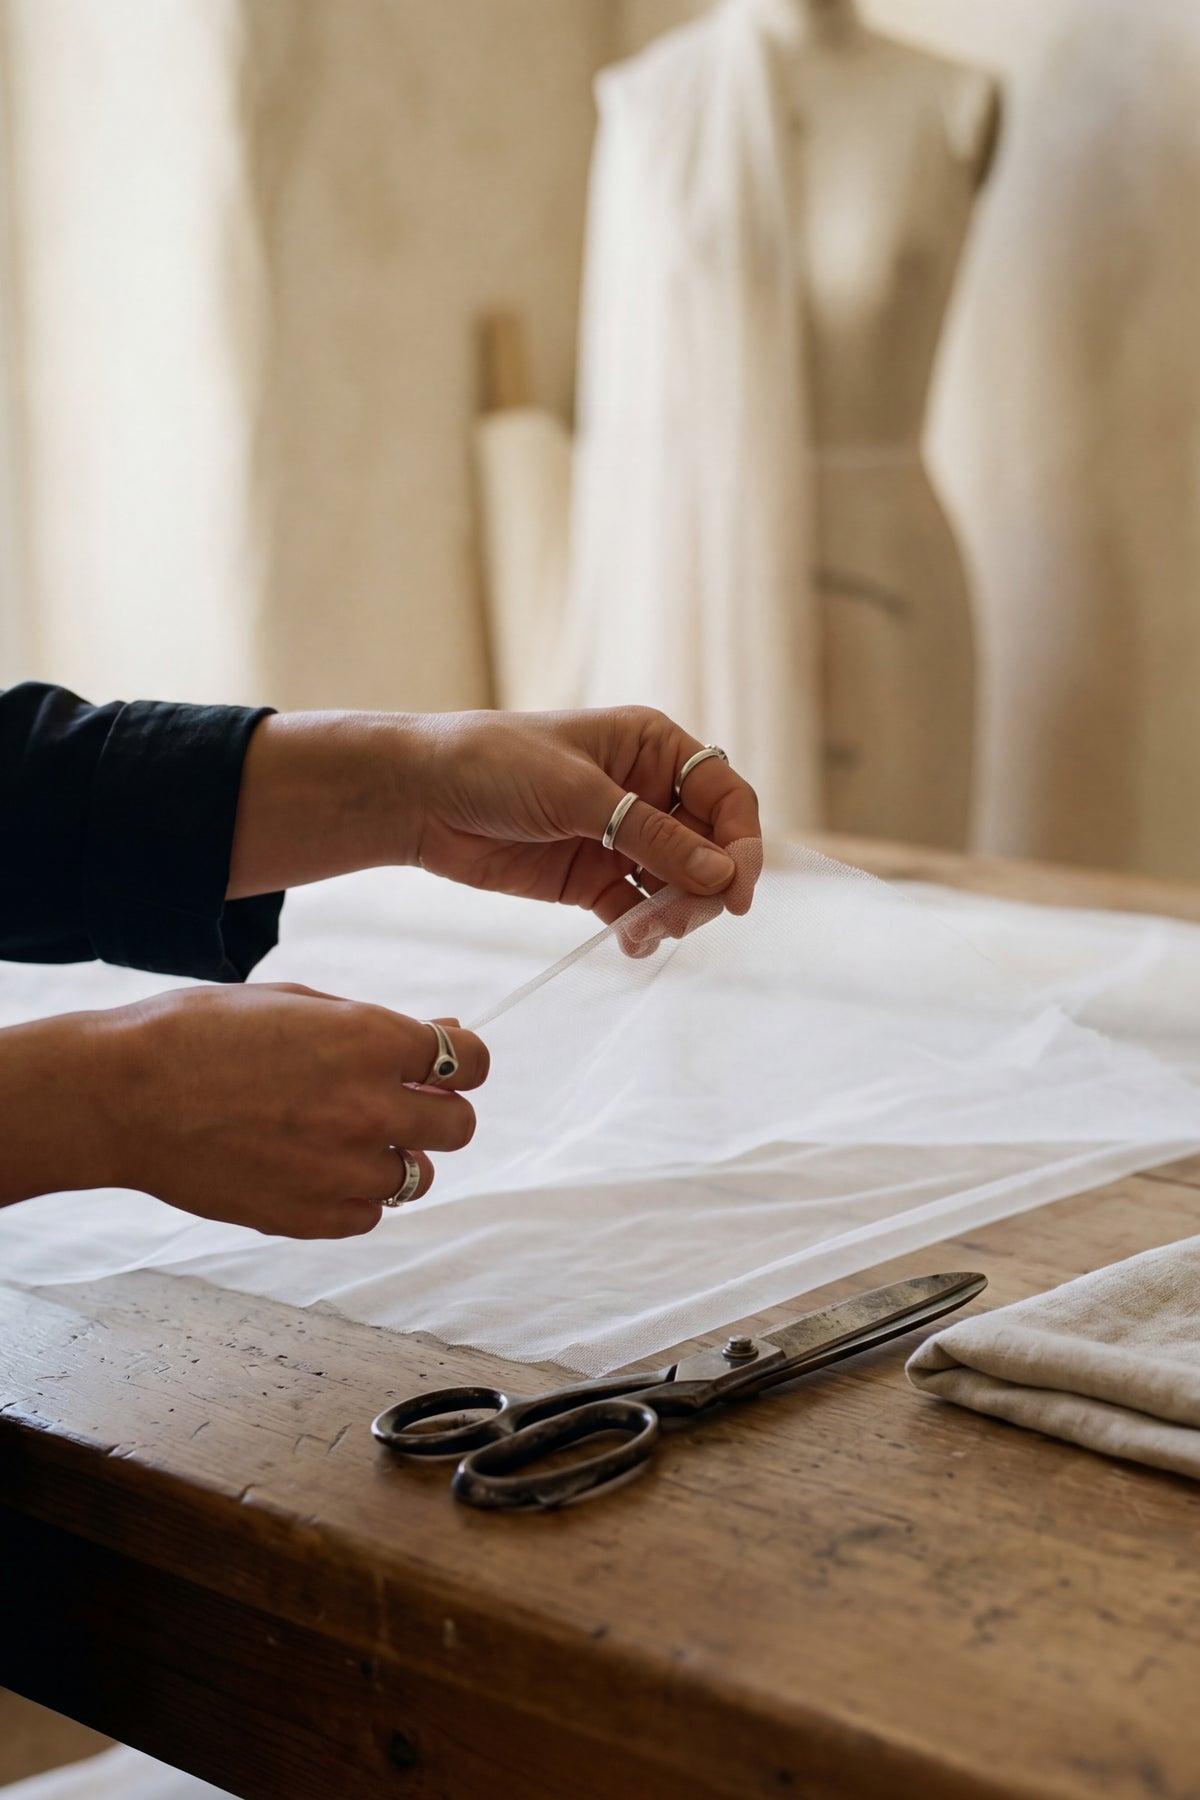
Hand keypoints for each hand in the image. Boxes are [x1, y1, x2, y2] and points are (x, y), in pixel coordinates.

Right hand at [98, 986, 487, 1237]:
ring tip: (339, 1137)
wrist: (121, 1096)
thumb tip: (443, 1033)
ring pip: (418, 1178)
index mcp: (370, 1042)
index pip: (470, 1061)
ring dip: (393, 1157)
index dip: (463, 1061)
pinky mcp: (310, 1217)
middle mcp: (368, 1108)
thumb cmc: (198, 1032)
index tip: (445, 1065)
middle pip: (460, 1127)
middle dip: (437, 1112)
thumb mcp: (295, 1002)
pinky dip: (354, 1197)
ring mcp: (342, 1169)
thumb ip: (375, 1025)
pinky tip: (315, 1169)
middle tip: (400, 1104)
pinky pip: (369, 1216)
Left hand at [409, 707, 761, 927]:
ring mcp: (621, 839)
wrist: (420, 796)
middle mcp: (647, 792)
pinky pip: (638, 911)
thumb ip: (650, 835)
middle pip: (709, 849)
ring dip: (675, 914)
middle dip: (704, 888)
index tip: (736, 891)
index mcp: (653, 748)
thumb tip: (722, 874)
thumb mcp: (578, 793)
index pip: (725, 797)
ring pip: (679, 886)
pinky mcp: (592, 880)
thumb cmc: (495, 764)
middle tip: (679, 919)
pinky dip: (643, 931)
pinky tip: (630, 942)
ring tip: (645, 931)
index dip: (741, 844)